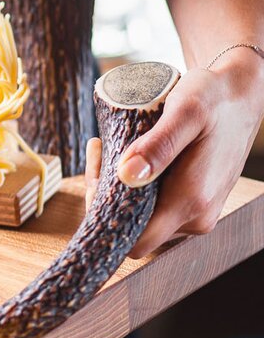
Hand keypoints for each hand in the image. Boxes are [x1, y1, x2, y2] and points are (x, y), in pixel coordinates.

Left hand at [85, 49, 263, 257]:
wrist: (241, 95)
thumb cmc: (214, 98)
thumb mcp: (186, 112)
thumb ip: (158, 145)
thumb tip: (126, 176)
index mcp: (192, 201)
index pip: (136, 241)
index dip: (106, 218)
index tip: (95, 177)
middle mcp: (196, 216)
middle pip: (134, 230)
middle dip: (107, 198)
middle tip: (99, 154)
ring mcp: (197, 212)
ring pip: (142, 218)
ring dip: (118, 190)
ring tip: (108, 149)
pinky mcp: (194, 203)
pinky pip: (155, 207)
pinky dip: (135, 187)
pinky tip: (125, 156)